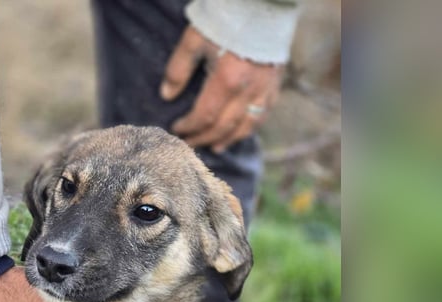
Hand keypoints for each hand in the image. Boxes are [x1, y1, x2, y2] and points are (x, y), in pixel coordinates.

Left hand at [160, 26, 281, 152]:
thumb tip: (167, 95)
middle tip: (189, 144)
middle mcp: (248, 91)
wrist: (262, 3)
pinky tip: (238, 133)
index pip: (204, 116)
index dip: (189, 127)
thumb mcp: (194, 38)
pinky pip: (262, 116)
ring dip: (227, 140)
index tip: (176, 130)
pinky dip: (248, 129)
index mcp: (227, 80)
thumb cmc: (225, 19)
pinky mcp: (275, 85)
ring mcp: (265, 90)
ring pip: (245, 127)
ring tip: (213, 147)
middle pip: (223, 127)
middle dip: (203, 138)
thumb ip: (178, 68)